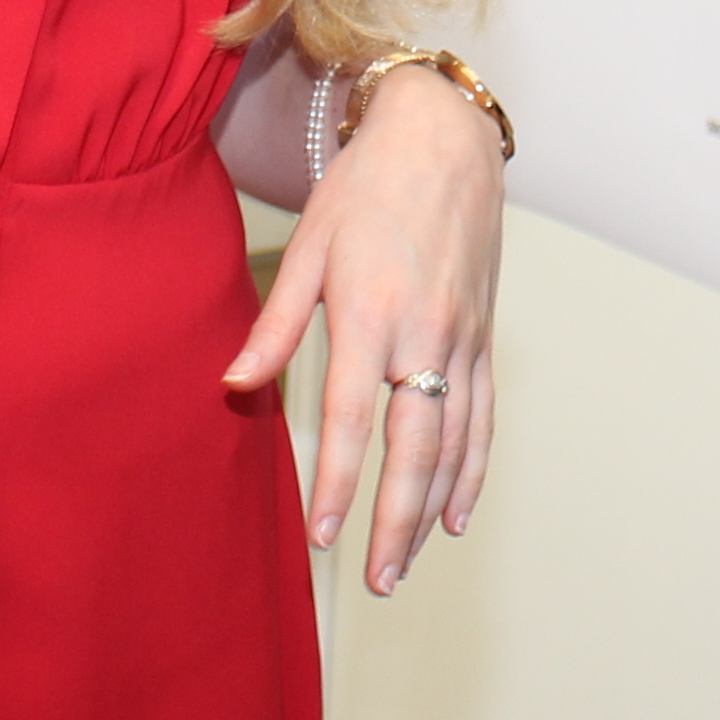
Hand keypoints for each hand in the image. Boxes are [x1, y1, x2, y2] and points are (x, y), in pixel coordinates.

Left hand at [223, 65, 501, 592]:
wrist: (444, 139)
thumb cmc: (366, 188)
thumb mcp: (308, 246)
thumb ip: (276, 324)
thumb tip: (234, 385)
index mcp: (372, 312)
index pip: (352, 417)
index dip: (337, 481)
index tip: (323, 535)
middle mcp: (425, 333)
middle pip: (415, 448)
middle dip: (394, 521)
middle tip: (375, 580)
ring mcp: (463, 339)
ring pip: (455, 443)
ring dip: (432, 511)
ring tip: (406, 565)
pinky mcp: (484, 337)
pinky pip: (484, 416)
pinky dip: (474, 470)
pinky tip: (457, 515)